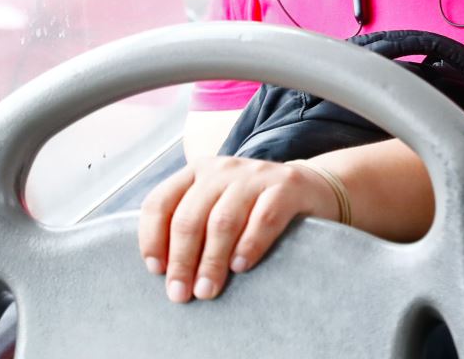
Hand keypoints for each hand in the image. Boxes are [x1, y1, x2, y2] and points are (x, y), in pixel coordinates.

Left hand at [138, 155, 339, 302]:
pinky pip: (263, 219)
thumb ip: (191, 225)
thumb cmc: (253, 207)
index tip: (156, 271)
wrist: (311, 187)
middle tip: (180, 294)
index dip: (152, 239)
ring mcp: (256, 174)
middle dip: (181, 260)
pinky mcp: (287, 185)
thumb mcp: (217, 205)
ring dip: (212, 261)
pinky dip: (249, 246)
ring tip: (208, 289)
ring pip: (222, 221)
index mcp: (197, 172)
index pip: (160, 202)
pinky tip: (241, 267)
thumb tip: (163, 271)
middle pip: (189, 217)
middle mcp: (223, 169)